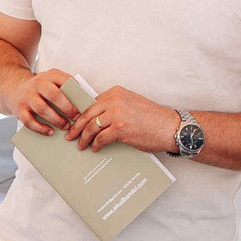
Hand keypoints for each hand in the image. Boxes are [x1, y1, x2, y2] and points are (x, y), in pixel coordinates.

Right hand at [11, 68, 82, 134]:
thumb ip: (67, 88)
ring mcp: (27, 96)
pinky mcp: (19, 109)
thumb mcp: (53, 81)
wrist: (14, 87)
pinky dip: (41, 128)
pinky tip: (51, 132)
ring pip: (42, 109)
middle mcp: (37, 84)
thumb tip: (87, 103)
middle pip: (53, 95)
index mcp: (50, 76)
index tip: (84, 105)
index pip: (65, 80)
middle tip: (76, 118)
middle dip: (67, 108)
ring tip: (66, 127)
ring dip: (56, 119)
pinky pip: (29, 121)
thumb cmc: (42, 88)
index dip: (76, 93)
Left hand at [66, 84, 184, 154]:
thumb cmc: (153, 118)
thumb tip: (97, 117)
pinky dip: (95, 144)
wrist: (170, 127)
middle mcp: (114, 101)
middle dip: (76, 126)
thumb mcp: (131, 103)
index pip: (91, 103)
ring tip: (80, 145)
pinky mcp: (120, 129)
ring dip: (84, 138)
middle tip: (70, 135)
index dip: (81, 114)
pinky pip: (100, 138)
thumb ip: (114, 106)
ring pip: (91, 127)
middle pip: (87, 114)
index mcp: (116, 92)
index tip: (74, 122)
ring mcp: (117, 115)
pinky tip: (94, 148)